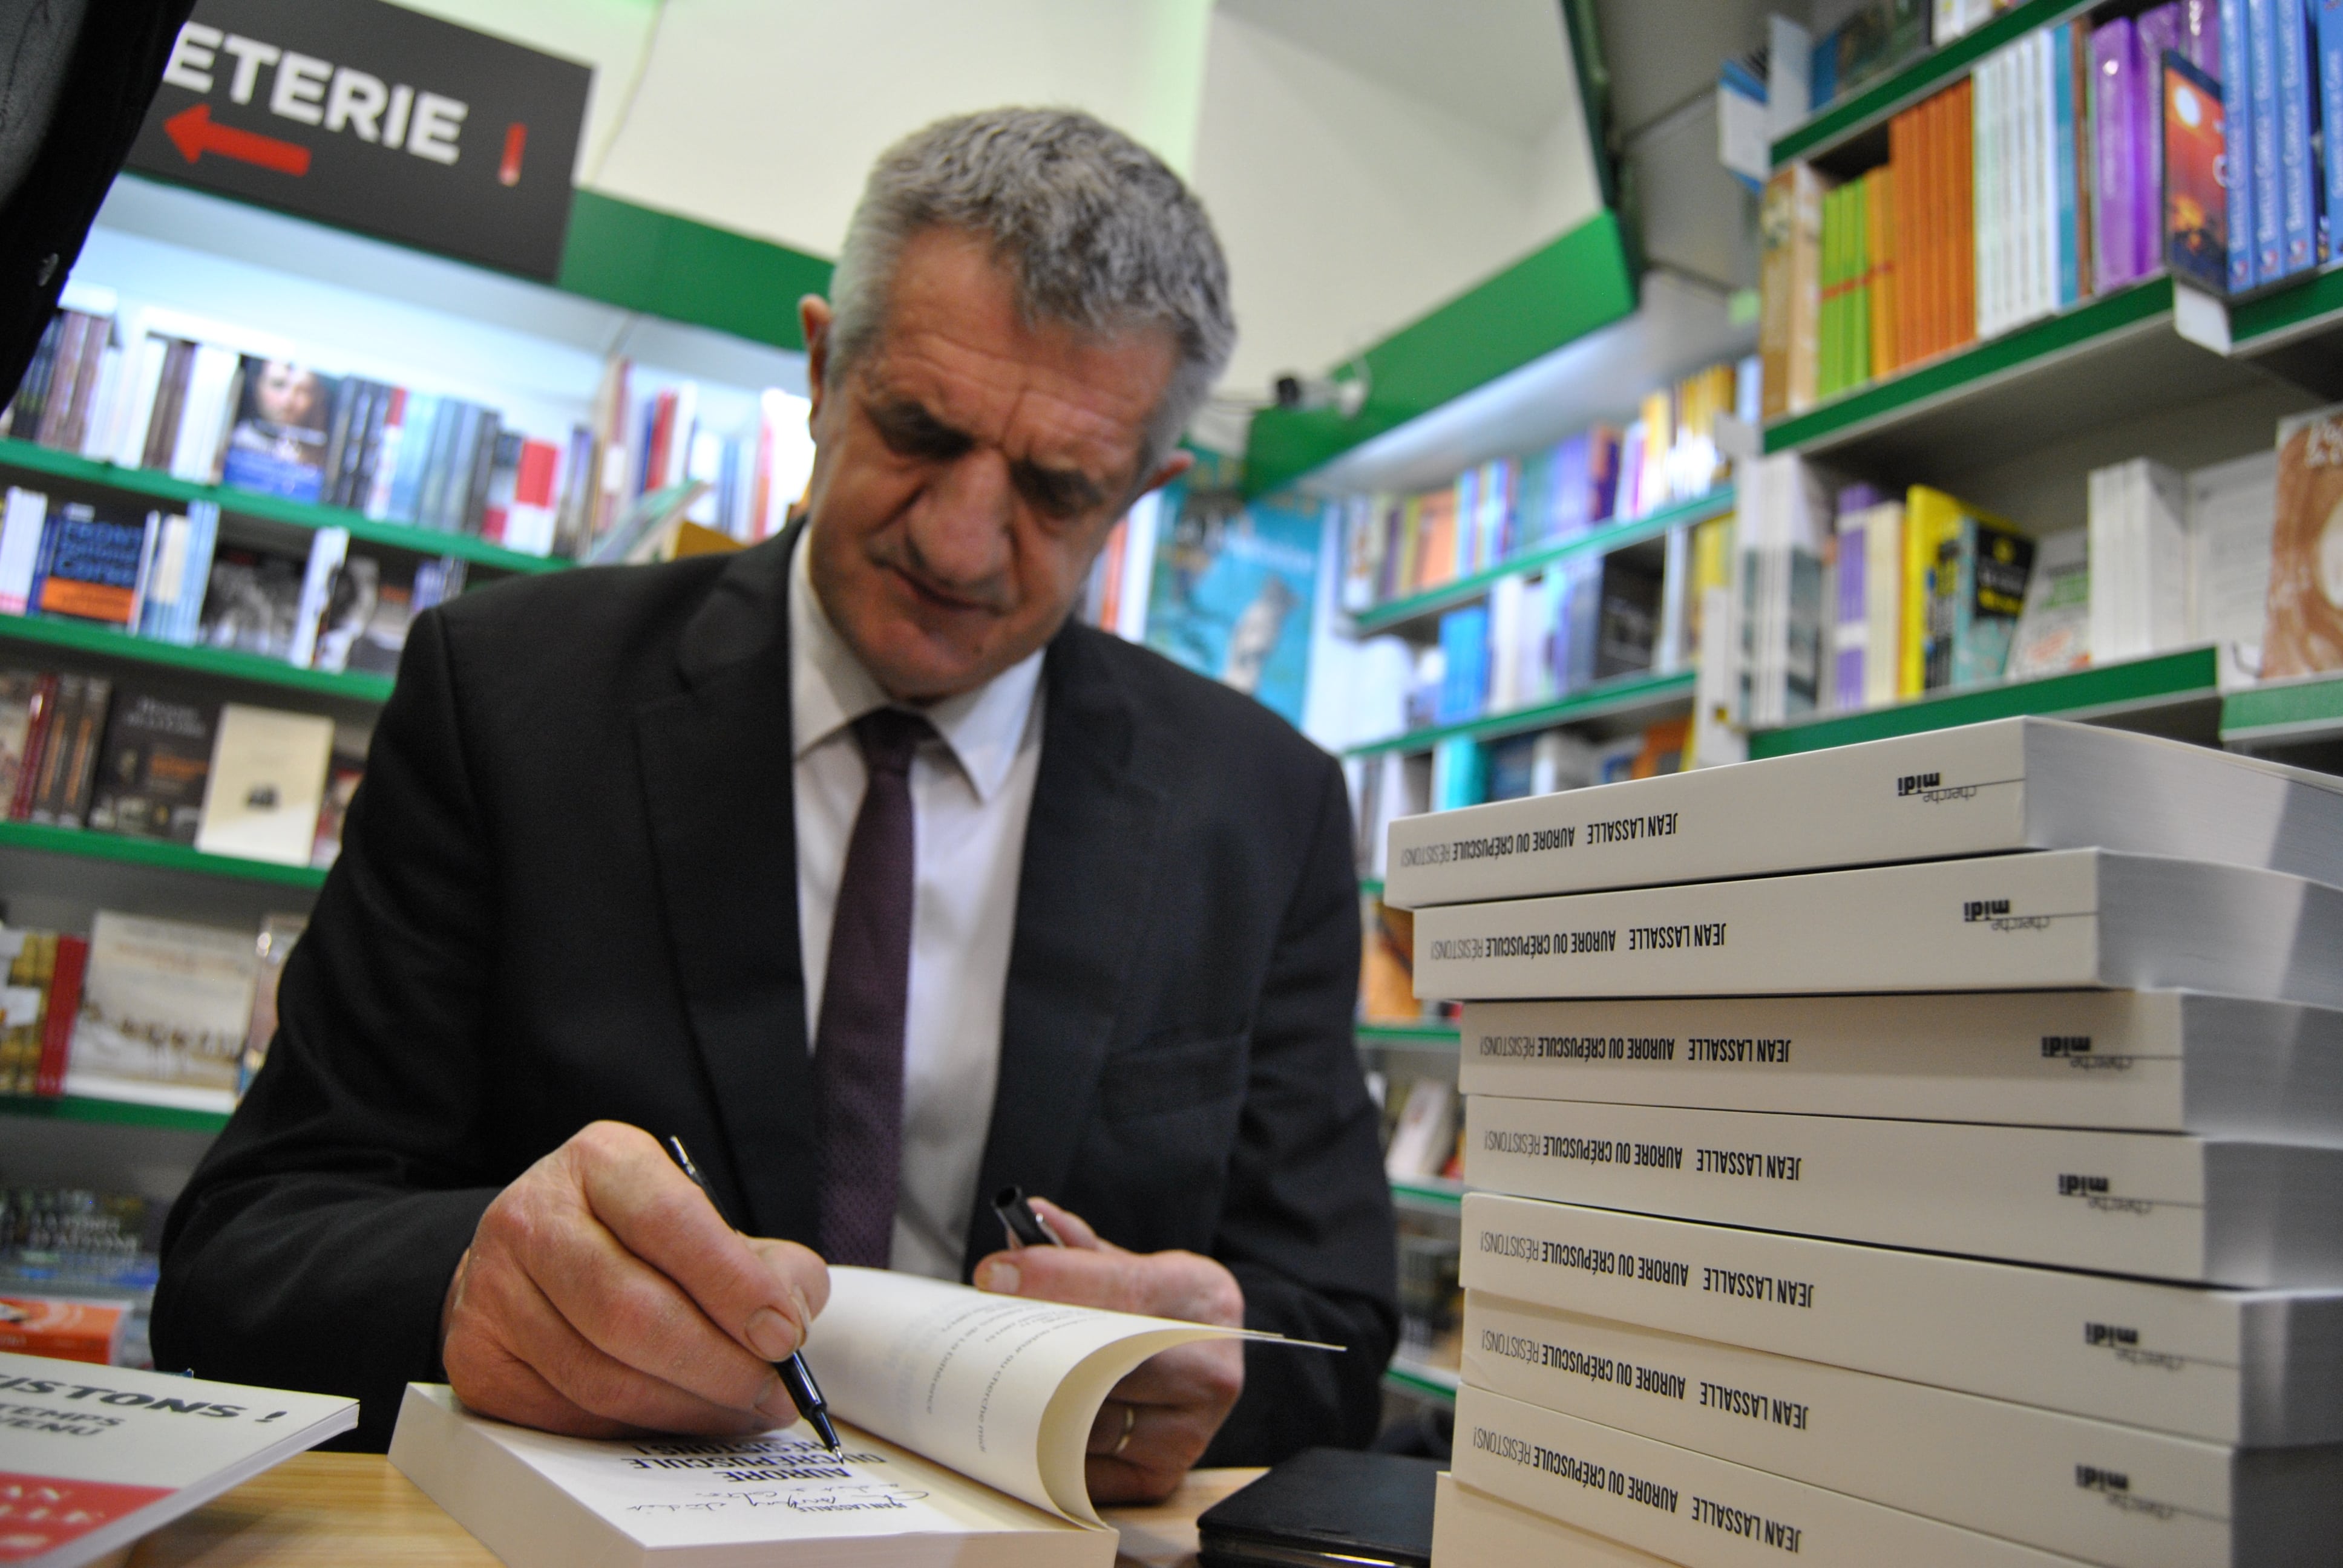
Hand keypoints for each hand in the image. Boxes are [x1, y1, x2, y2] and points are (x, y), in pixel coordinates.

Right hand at [440, 1121, 829, 1438]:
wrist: (529, 1256)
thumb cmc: (633, 1239)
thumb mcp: (700, 1218)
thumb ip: (762, 1261)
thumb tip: (792, 1313)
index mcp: (601, 1162)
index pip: (670, 1221)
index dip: (734, 1284)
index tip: (784, 1333)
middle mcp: (532, 1217)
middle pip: (630, 1310)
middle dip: (716, 1363)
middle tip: (771, 1391)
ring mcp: (491, 1290)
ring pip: (600, 1376)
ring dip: (686, 1407)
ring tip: (740, 1410)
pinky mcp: (475, 1360)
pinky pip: (568, 1416)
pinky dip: (636, 1428)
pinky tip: (678, 1416)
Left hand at [972, 1198, 1243, 1504]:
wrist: (1194, 1367)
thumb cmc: (1156, 1311)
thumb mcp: (1128, 1265)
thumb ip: (1077, 1249)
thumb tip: (1030, 1220)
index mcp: (1206, 1299)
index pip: (1121, 1288)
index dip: (1054, 1279)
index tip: (998, 1275)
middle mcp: (1211, 1373)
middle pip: (1102, 1362)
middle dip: (1034, 1348)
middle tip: (981, 1335)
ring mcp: (1188, 1433)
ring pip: (1086, 1420)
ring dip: (1030, 1399)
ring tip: (989, 1375)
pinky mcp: (1158, 1476)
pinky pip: (1082, 1468)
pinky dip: (1042, 1448)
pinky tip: (1017, 1421)